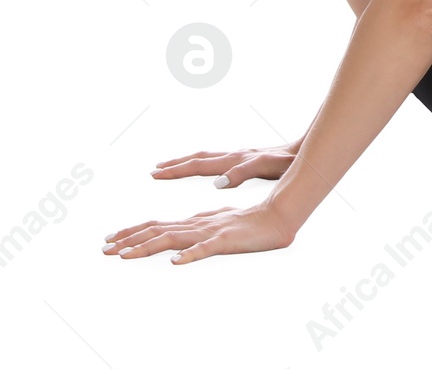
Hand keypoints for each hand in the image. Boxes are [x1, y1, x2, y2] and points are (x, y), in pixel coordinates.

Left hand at [102, 204, 295, 263]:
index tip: (111, 240)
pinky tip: (175, 263)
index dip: (133, 233)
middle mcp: (197, 225)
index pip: (158, 225)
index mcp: (195, 222)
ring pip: (172, 238)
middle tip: (104, 248)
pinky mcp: (225, 240)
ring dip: (146, 247)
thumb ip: (200, 231)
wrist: (279, 217)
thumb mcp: (220, 226)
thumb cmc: (252, 223)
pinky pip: (205, 248)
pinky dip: (189, 254)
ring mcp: (210, 232)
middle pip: (157, 230)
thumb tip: (179, 242)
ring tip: (124, 256)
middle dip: (129, 239)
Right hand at [151, 143, 297, 188]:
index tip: (155, 173)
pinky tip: (204, 168)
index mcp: (234, 160)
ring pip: (206, 157)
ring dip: (187, 161)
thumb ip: (242, 174)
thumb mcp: (265, 168)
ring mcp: (239, 156)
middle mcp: (233, 156)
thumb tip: (216, 184)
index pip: (199, 165)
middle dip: (176, 165)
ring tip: (171, 166)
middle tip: (154, 170)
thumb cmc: (286, 162)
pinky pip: (217, 160)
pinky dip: (203, 163)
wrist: (302, 151)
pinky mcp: (245, 159)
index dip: (177, 170)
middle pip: (198, 159)